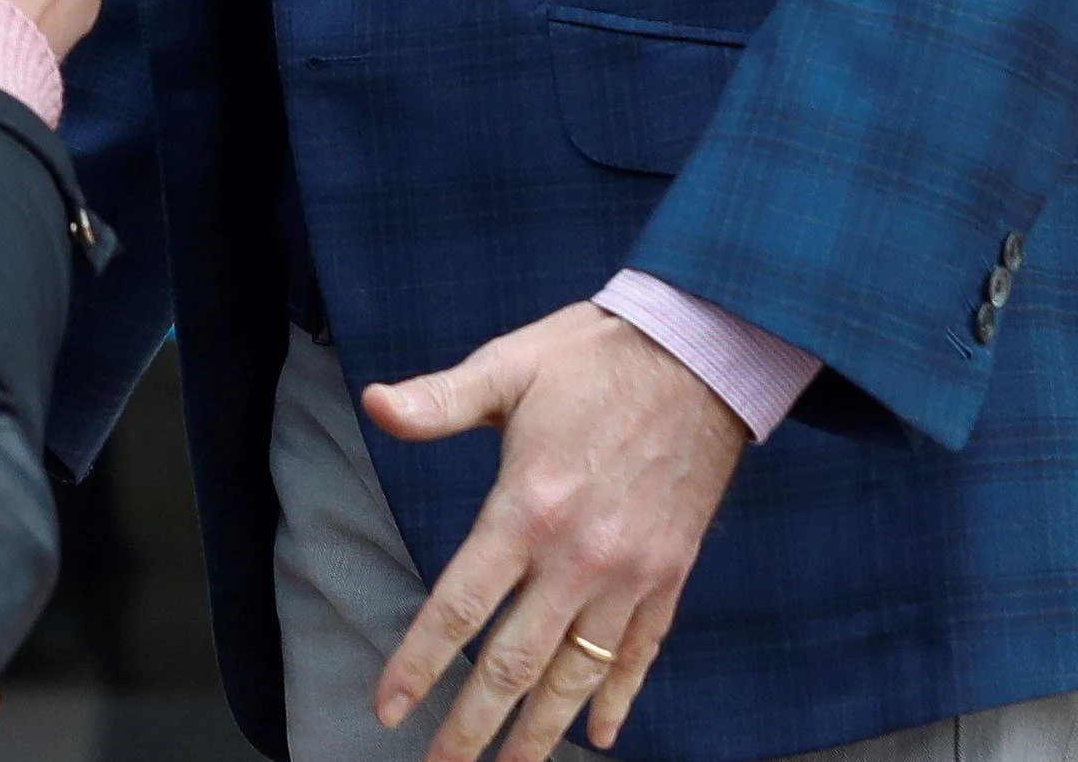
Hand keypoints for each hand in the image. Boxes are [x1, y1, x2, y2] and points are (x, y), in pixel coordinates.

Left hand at [364, 302, 749, 758]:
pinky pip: (640, 653)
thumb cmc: (594, 358)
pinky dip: (618, 697)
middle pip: (515, 663)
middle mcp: (578, 556)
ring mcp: (630, 573)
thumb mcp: (508, 367)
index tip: (387, 709)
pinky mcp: (669, 575)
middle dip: (473, 726)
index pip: (458, 608)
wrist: (703, 354)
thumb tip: (374, 403)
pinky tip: (600, 734)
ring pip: (577, 673)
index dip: (418, 665)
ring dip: (542, 731)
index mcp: (527, 509)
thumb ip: (439, 400)